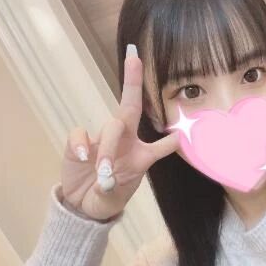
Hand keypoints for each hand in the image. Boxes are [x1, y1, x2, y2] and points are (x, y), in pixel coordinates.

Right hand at [60, 45, 179, 221]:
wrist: (83, 207)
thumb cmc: (108, 197)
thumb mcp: (119, 195)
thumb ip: (120, 184)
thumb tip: (111, 177)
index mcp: (140, 154)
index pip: (162, 143)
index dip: (174, 138)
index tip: (187, 127)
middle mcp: (124, 141)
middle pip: (129, 107)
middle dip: (132, 81)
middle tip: (134, 58)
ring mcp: (101, 140)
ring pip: (110, 126)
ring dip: (109, 147)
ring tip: (104, 172)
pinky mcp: (78, 144)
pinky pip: (80, 134)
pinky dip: (82, 144)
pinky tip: (84, 158)